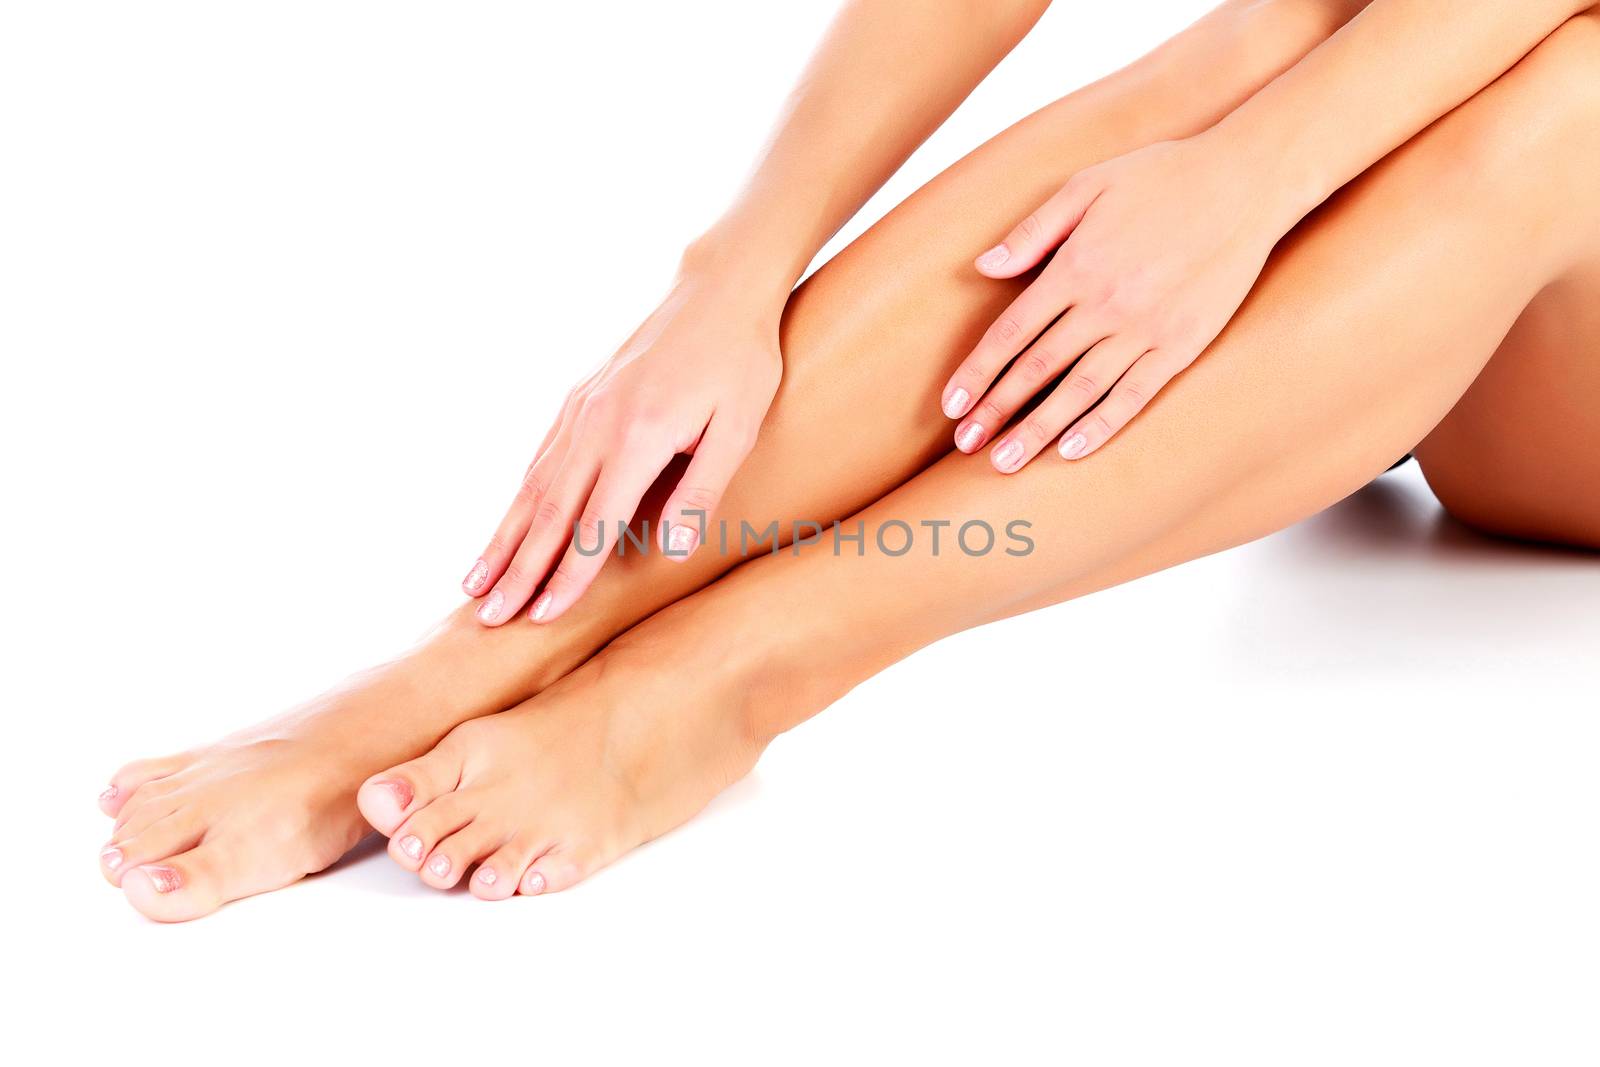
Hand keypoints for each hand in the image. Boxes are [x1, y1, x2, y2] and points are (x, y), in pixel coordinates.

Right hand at [463, 271, 782, 625]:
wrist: (717, 289)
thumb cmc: (741, 362)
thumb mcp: (739, 428)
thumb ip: (703, 492)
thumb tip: (670, 553)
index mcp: (639, 437)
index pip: (595, 524)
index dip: (569, 575)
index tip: (542, 617)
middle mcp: (596, 424)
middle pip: (549, 513)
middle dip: (518, 569)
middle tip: (490, 617)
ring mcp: (581, 409)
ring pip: (533, 486)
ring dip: (502, 538)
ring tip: (474, 582)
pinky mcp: (579, 399)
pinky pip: (540, 459)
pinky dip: (518, 499)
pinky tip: (505, 526)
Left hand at [941, 135, 1291, 471]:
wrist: (1247, 181)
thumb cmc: (1163, 176)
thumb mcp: (1088, 184)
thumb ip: (1033, 230)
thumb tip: (982, 267)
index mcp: (1075, 266)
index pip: (1011, 332)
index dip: (977, 372)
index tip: (951, 406)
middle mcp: (1105, 303)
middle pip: (1036, 368)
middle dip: (996, 410)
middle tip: (967, 445)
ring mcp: (1146, 328)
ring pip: (1079, 391)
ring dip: (1038, 430)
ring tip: (1005, 463)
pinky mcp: (1183, 345)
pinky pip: (1135, 394)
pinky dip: (1101, 425)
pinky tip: (1072, 451)